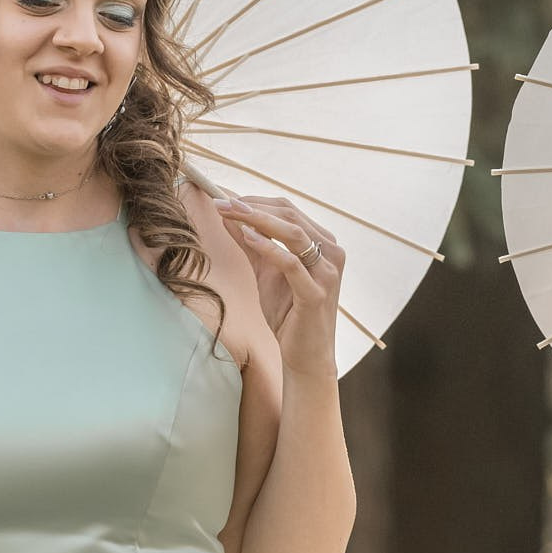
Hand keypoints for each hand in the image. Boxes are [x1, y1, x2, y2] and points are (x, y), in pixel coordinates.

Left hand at [215, 195, 345, 381]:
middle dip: (252, 206)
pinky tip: (247, 236)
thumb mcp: (265, 273)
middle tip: (219, 200)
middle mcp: (331, 253)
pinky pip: (292, 263)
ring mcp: (327, 273)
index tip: (223, 196)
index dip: (254, 201)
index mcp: (323, 244)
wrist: (305, 356)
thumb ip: (251, 244)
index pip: (288, 210)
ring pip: (294, 233)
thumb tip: (228, 216)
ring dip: (257, 219)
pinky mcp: (317, 293)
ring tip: (229, 211)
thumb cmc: (288, 315)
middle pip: (291, 215)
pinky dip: (268, 247)